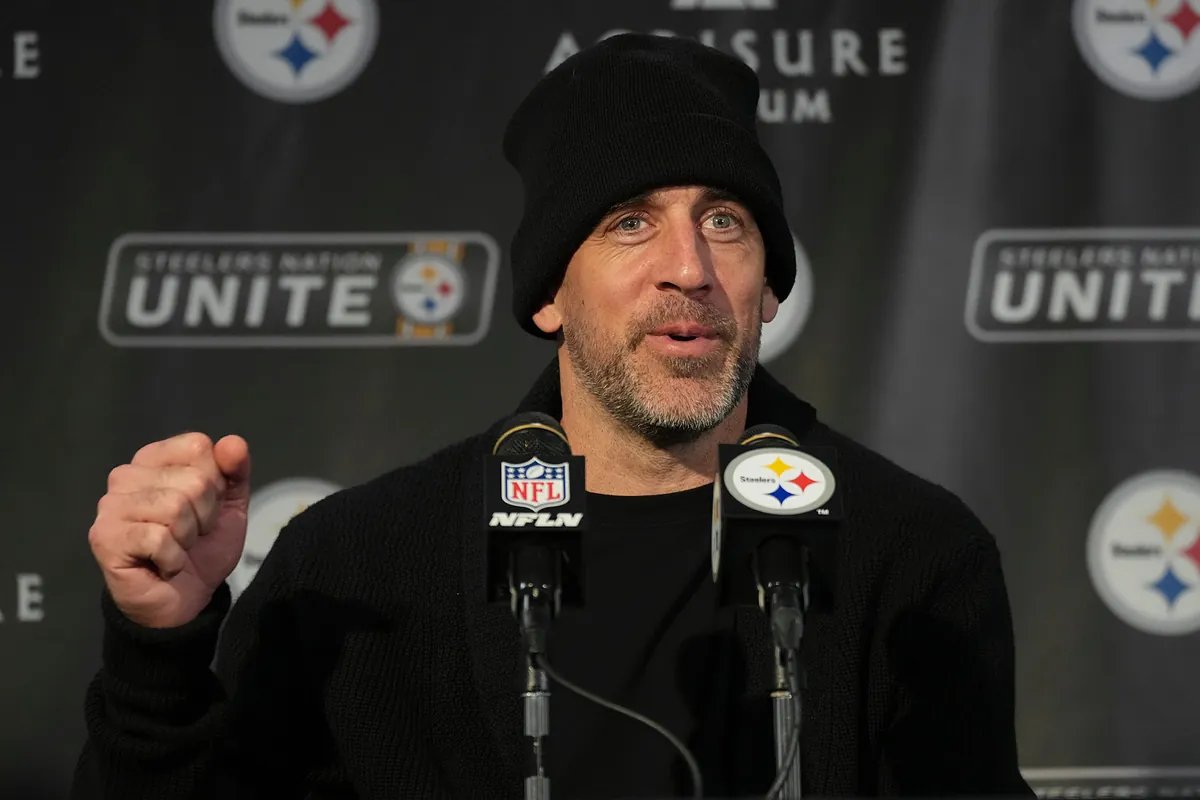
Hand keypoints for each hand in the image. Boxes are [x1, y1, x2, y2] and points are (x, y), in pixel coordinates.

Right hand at [88, 432, 251, 627]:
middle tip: (191, 535)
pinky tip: (163, 565)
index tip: (206, 508)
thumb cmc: (202, 548)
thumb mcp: (231, 506)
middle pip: (193, 480)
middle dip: (206, 516)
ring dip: (189, 538)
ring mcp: (110, 506)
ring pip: (176, 508)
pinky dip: (174, 559)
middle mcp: (126, 475)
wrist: (185, 599)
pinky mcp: (104, 537)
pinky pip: (159, 538)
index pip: (198, 446)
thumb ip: (235, 471)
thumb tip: (233, 442)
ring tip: (177, 548)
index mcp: (154, 458)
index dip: (216, 482)